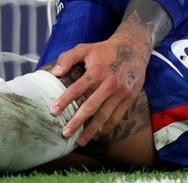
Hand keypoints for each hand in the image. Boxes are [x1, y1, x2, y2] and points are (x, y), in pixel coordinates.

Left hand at [48, 31, 149, 145]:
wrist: (134, 48)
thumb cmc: (105, 50)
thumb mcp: (85, 48)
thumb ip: (67, 58)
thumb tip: (55, 73)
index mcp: (96, 71)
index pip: (77, 89)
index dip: (64, 101)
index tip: (53, 111)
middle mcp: (109, 84)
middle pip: (91, 107)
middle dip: (77, 122)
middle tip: (65, 133)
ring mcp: (121, 93)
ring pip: (104, 115)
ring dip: (92, 130)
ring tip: (80, 141)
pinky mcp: (129, 98)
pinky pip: (116, 117)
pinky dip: (106, 127)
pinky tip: (97, 134)